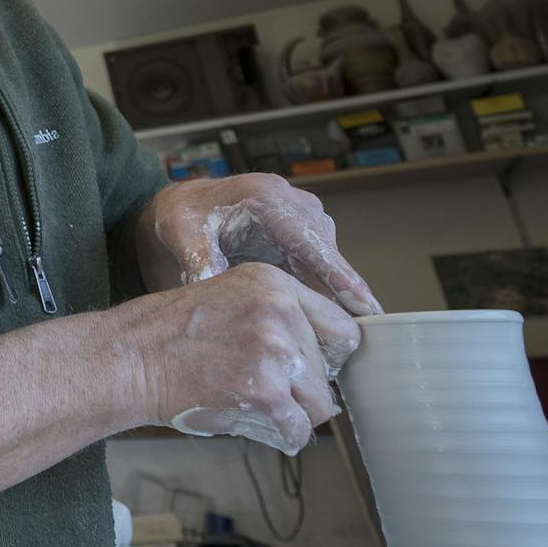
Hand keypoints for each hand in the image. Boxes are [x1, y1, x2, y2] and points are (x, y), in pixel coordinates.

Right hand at [117, 262, 359, 454]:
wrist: (129, 358)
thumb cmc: (170, 335)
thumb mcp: (229, 299)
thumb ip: (276, 318)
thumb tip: (320, 363)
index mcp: (274, 284)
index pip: (341, 328)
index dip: (328, 356)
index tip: (311, 371)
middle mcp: (280, 311)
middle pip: (329, 371)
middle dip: (302, 389)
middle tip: (261, 390)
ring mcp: (274, 351)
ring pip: (319, 404)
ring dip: (292, 414)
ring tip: (255, 407)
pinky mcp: (265, 391)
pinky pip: (297, 430)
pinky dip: (280, 436)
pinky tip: (253, 424)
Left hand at [144, 173, 381, 328]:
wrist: (184, 204)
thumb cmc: (183, 216)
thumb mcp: (182, 234)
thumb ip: (199, 261)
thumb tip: (212, 291)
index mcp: (268, 199)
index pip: (311, 242)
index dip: (340, 277)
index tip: (365, 306)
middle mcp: (296, 207)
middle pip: (329, 259)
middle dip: (346, 299)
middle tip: (361, 343)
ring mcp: (304, 222)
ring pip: (328, 269)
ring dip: (337, 304)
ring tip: (348, 347)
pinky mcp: (304, 238)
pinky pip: (320, 272)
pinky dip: (324, 300)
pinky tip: (329, 334)